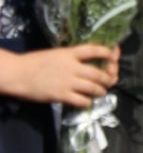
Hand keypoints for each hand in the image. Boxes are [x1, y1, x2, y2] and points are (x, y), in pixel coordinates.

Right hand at [0, 45, 117, 108]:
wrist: (17, 74)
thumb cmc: (34, 62)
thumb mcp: (56, 54)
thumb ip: (72, 57)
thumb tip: (88, 62)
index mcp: (70, 53)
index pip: (96, 50)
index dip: (109, 53)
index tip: (115, 57)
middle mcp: (73, 67)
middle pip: (99, 73)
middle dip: (109, 78)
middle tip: (110, 81)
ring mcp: (68, 82)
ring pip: (94, 88)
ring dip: (101, 91)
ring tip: (102, 92)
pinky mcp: (61, 95)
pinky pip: (82, 101)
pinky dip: (88, 102)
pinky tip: (87, 102)